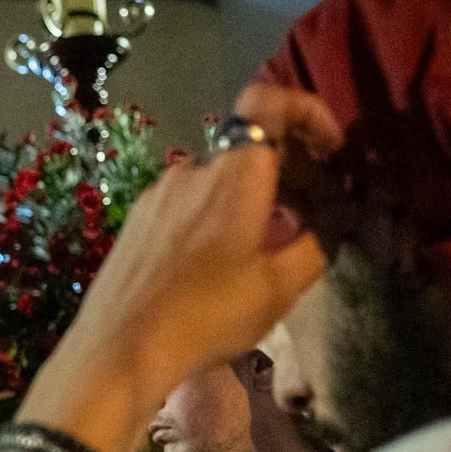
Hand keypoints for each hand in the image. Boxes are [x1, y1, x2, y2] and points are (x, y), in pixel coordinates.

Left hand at [66, 90, 329, 393]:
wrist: (117, 350)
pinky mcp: (136, 221)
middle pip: (249, 149)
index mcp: (233, 174)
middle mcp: (192, 171)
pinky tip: (220, 264)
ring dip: (252, 202)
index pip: (269, 102)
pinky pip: (189, 204)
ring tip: (267, 251)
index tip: (329, 150)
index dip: (307, 112)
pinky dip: (217, 217)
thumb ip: (318, 244)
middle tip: (312, 218)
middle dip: (290, 175)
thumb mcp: (279, 288)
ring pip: (219, 181)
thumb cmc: (205, 316)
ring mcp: (156, 195)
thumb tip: (333, 220)